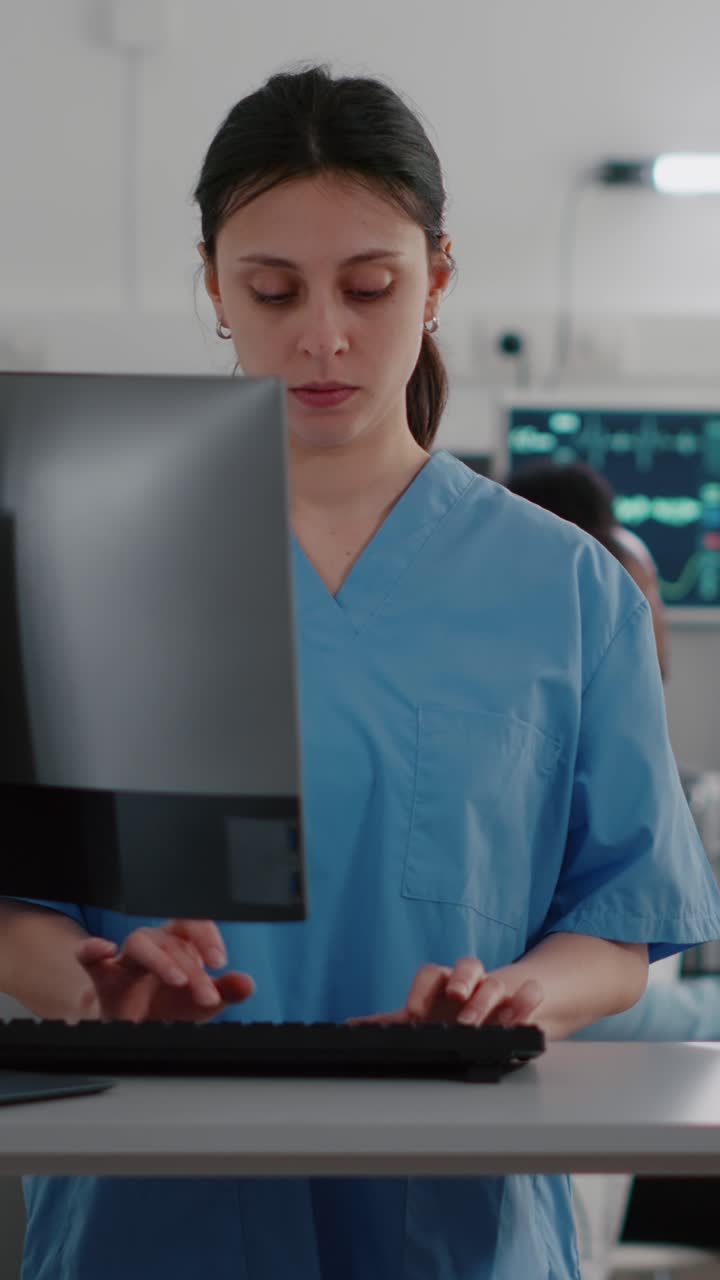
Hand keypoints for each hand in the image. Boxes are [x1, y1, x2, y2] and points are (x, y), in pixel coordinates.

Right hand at [74, 919, 254, 1022]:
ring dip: (161, 960)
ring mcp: (125, 960)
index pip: (192, 924)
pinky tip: (103, 949)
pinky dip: (93, 949)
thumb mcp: (202, 1003)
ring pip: (140, 942)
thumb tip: (247, 982)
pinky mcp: (103, 979)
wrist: (138, 1034)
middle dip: (193, 969)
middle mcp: (153, 946)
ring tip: (177, 980)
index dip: (207, 936)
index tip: (219, 961)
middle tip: (206, 995)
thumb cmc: (169, 1009)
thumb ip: (226, 991)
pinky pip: (88, 956)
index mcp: (178, 944)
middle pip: (172, 941)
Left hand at [348, 957, 542, 1027]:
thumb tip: (352, 1026)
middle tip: (456, 1000)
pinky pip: (529, 992)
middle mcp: (471, 982)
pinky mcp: (522, 1002)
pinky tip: (524, 1012)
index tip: (415, 1013)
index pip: (431, 974)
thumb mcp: (426, 1018)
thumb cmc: (455, 1013)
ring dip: (486, 1000)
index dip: (422, 990)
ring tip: (479, 1022)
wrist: (500, 1012)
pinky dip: (527, 1001)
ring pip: (494, 983)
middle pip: (467, 966)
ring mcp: (498, 991)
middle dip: (462, 982)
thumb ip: (392, 1022)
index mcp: (444, 984)